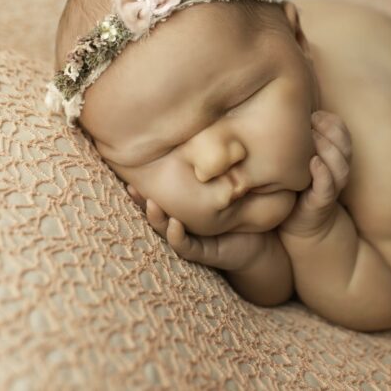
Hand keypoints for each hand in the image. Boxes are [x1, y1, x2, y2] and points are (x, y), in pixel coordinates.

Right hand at [125, 184, 267, 271]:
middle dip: (142, 202)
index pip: (159, 195)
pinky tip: (174, 224)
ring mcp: (190, 240)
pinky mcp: (203, 253)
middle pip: (155, 213)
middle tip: (131, 188)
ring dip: (156, 219)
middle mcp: (181, 225)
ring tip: (151, 204)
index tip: (132, 171)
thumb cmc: (239, 212)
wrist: (259, 244)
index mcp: (182, 209)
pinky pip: (186, 246)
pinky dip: (177, 236)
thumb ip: (212, 170)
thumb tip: (205, 137)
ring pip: (165, 231)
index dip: (145, 186)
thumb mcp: (224, 187)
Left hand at [279, 110, 351, 239]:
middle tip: (313, 118)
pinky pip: (328, 187)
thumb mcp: (295, 159)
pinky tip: (313, 162)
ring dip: (329, 148)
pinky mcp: (322, 203)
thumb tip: (276, 112)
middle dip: (332, 129)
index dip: (332, 121)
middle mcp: (336, 171)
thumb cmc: (295, 186)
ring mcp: (331, 187)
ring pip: (341, 165)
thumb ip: (295, 140)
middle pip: (345, 145)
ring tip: (313, 135)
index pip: (342, 133)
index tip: (313, 112)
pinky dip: (324, 174)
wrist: (300, 225)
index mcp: (333, 157)